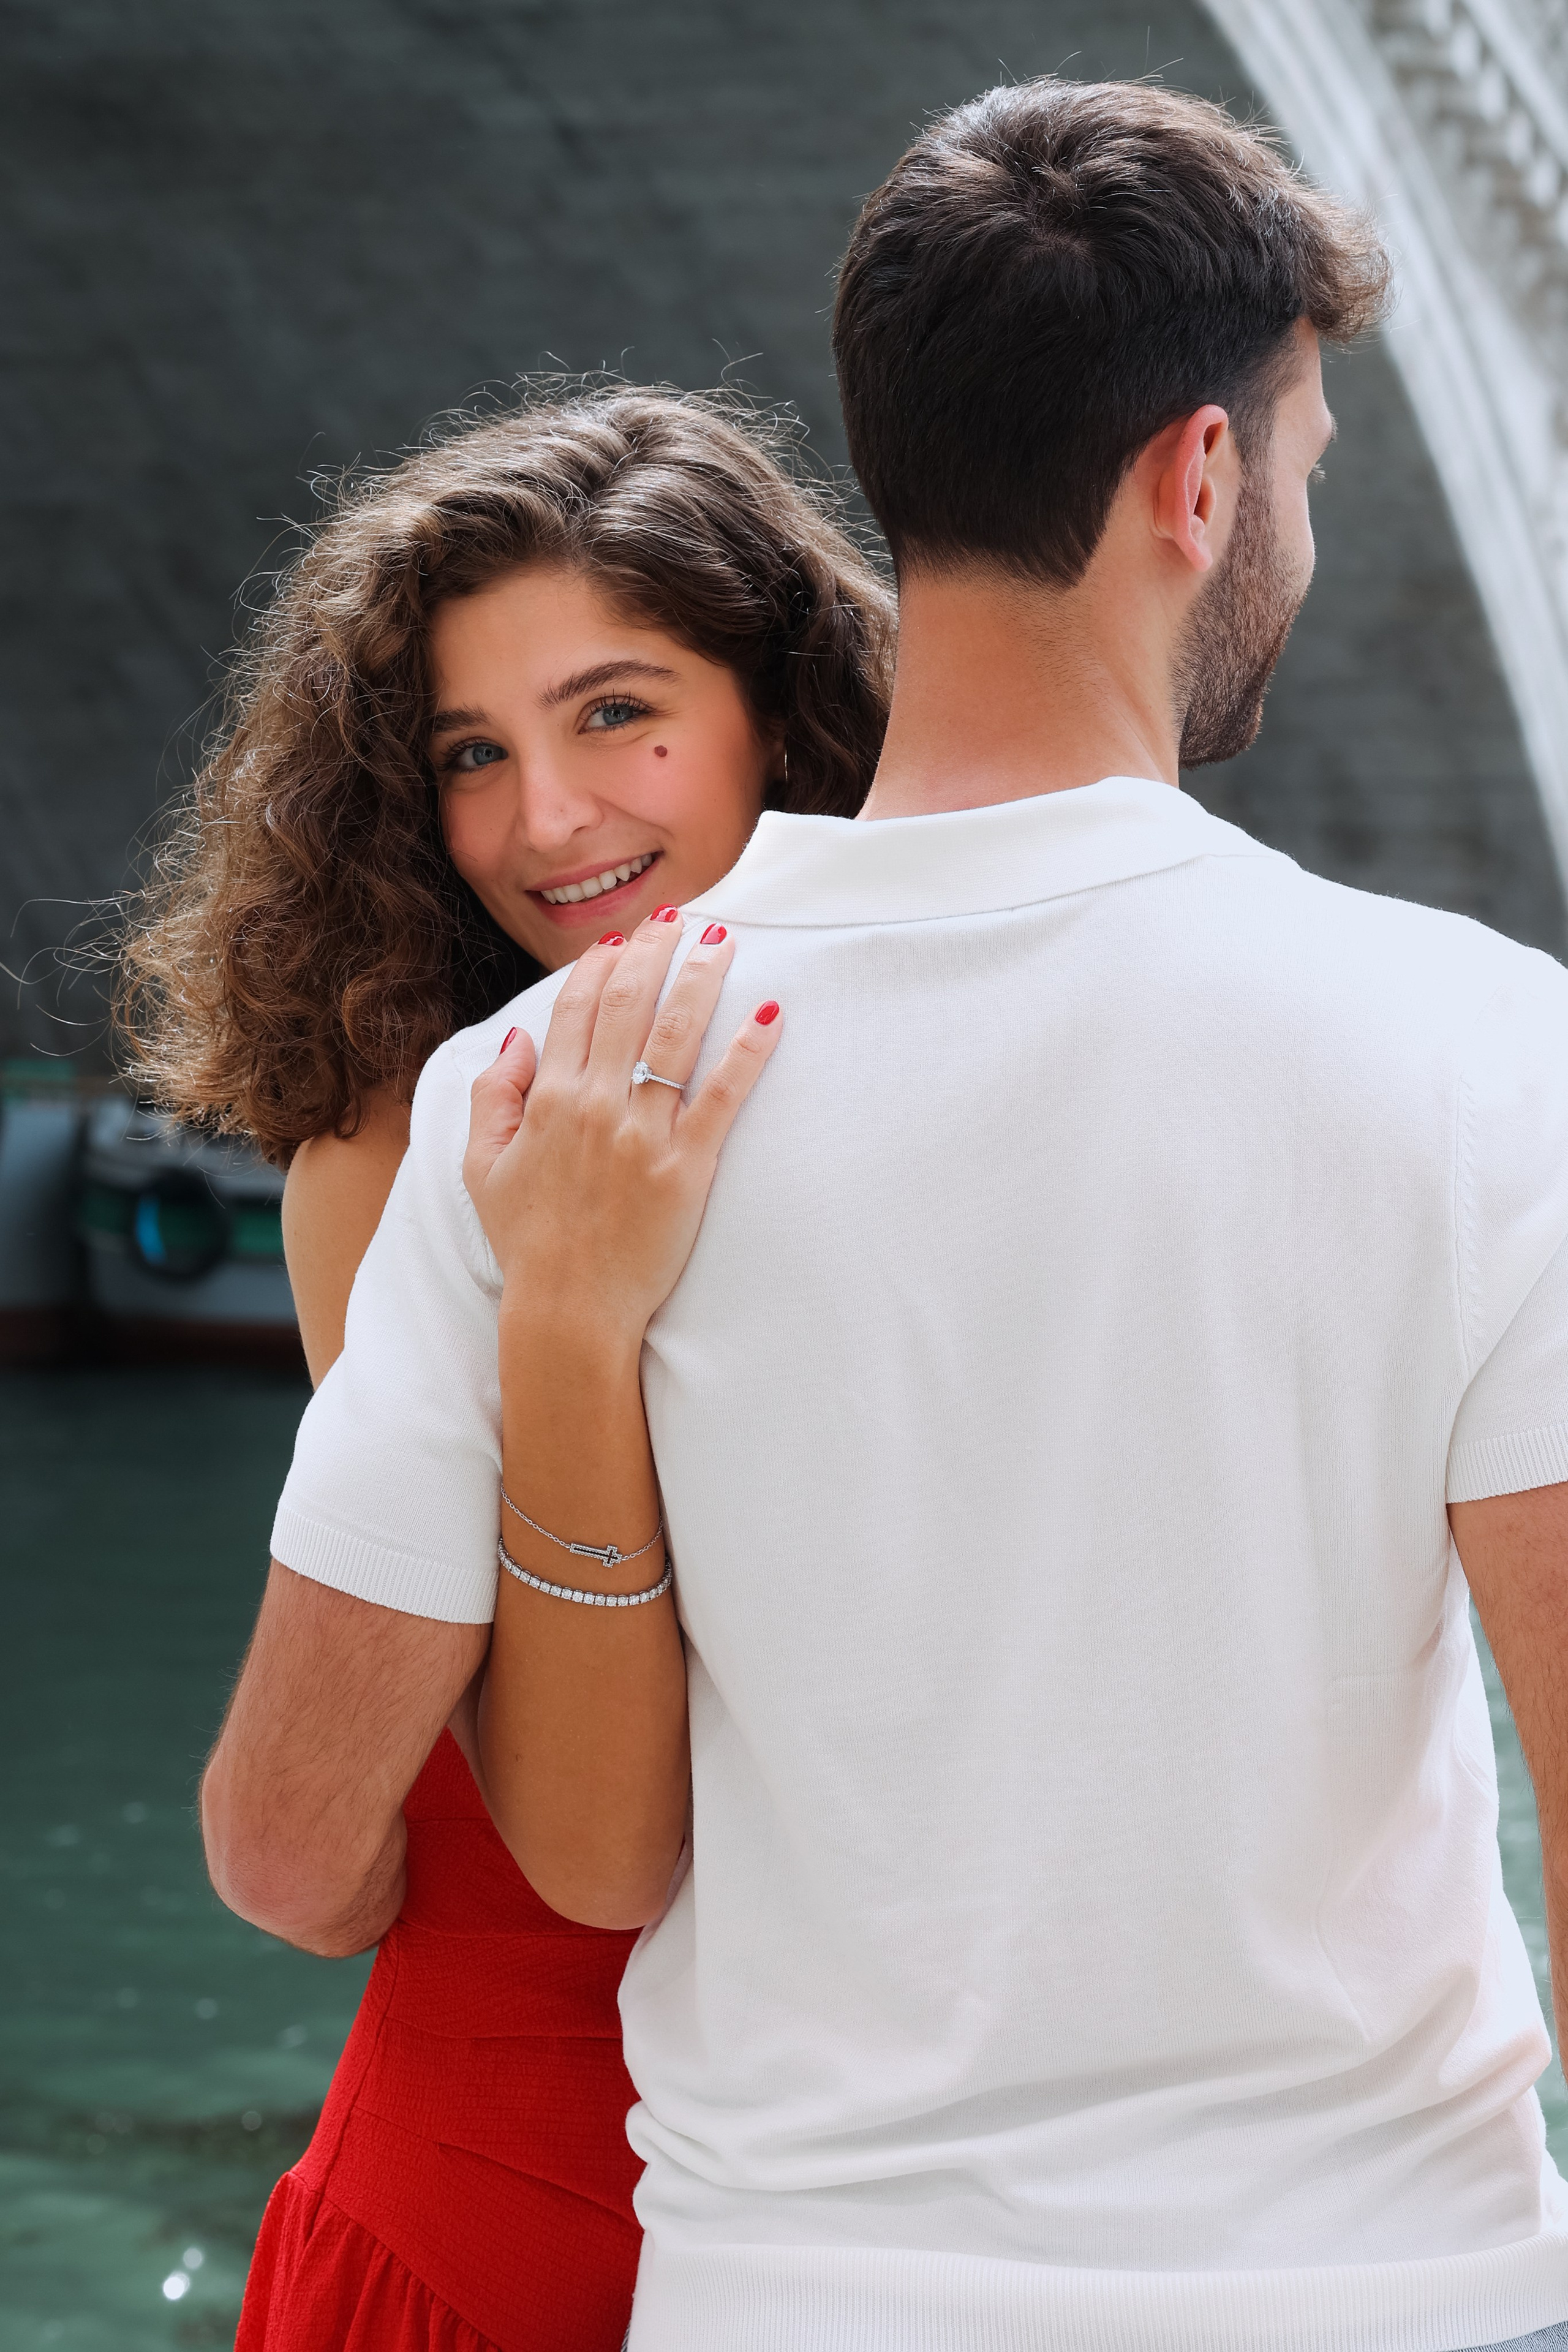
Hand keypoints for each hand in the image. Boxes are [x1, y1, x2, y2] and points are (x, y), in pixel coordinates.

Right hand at [463, 910, 780, 1348]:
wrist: (567, 1310)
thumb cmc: (527, 1241)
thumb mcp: (481, 1167)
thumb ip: (492, 1097)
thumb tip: (517, 1040)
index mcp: (547, 1100)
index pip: (576, 1009)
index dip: (600, 966)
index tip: (624, 941)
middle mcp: (596, 1105)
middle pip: (629, 1005)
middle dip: (657, 952)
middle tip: (681, 919)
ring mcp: (643, 1134)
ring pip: (677, 1035)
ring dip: (703, 979)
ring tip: (724, 941)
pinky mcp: (687, 1167)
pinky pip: (723, 1097)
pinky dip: (747, 1053)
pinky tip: (769, 1017)